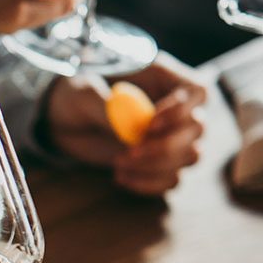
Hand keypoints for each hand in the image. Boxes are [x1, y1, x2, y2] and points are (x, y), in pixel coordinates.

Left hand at [42, 56, 206, 194]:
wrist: (64, 121)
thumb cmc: (77, 95)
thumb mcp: (84, 93)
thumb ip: (105, 106)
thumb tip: (128, 126)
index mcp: (163, 78)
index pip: (198, 91)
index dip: (181, 110)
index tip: (150, 123)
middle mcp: (175, 108)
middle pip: (198, 128)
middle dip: (165, 145)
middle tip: (129, 151)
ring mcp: (170, 137)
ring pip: (190, 157)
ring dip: (157, 166)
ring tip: (119, 163)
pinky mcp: (158, 163)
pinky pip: (172, 180)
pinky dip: (148, 184)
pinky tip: (119, 176)